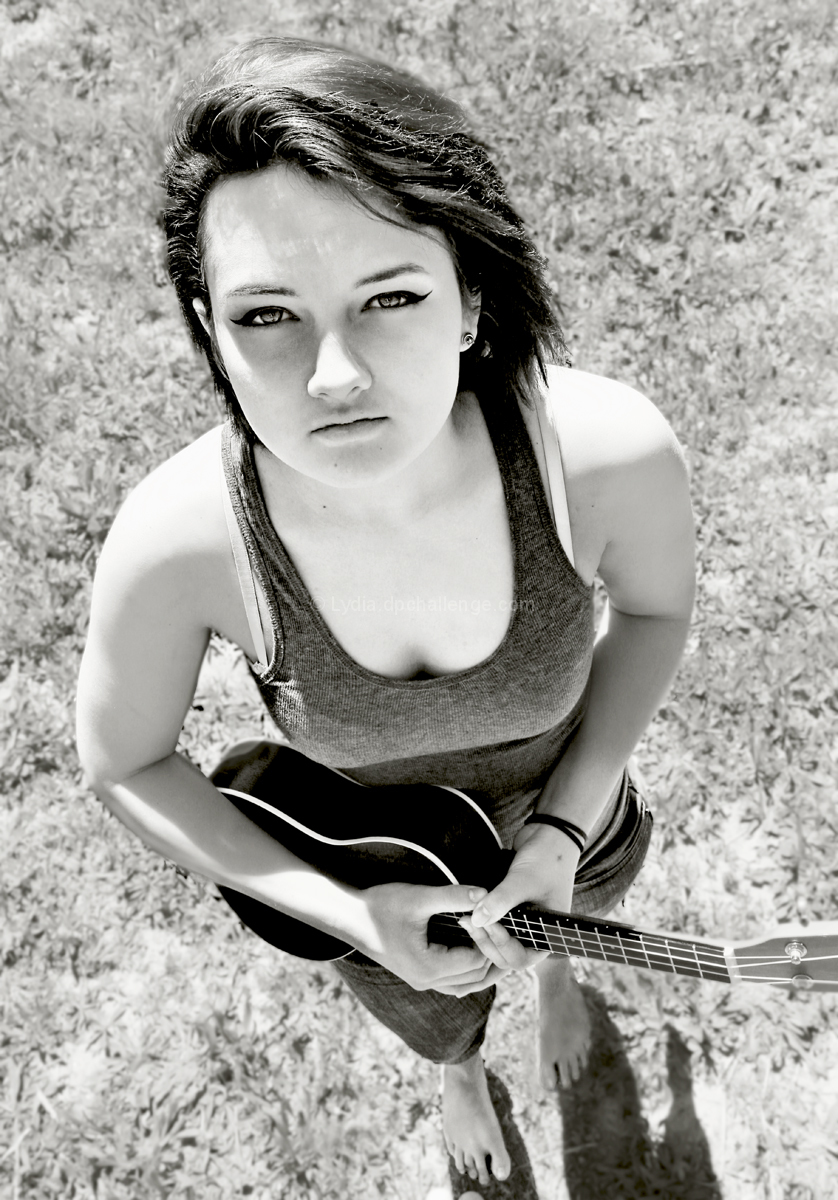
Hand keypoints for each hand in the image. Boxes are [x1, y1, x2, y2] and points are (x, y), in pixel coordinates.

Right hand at [361, 881, 512, 995]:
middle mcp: (427, 981)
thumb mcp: (418, 898)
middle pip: (475, 977)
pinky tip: (471, 947)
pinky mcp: (417, 975)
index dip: (489, 939)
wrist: (348, 917)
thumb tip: (484, 893)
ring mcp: (421, 981)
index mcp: (428, 967)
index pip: (476, 961)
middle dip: (491, 955)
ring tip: (493, 940)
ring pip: (465, 984)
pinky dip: (467, 969)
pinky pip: (452, 981)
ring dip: (481, 965)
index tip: (495, 917)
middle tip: (504, 930)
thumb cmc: (380, 906)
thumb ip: (452, 897)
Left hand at [462, 822, 580, 971]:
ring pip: (498, 943)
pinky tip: (466, 914)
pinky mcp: (512, 912)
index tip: (487, 922)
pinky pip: (496, 927)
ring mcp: (523, 924)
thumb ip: (501, 901)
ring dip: (481, 935)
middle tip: (467, 920)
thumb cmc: (546, 858)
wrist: (549, 835)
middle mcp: (536, 934)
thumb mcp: (523, 880)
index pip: (520, 957)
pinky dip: (482, 924)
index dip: (501, 945)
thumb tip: (476, 920)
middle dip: (486, 942)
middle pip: (505, 955)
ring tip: (464, 917)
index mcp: (547, 935)